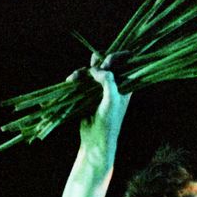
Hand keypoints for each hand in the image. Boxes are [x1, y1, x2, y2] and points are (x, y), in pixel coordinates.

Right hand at [72, 53, 131, 169]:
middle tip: (91, 67)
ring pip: (92, 70)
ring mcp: (101, 88)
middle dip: (96, 62)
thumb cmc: (109, 121)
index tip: (106, 62)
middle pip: (106, 63)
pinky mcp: (88, 93)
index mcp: (126, 85)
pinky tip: (70, 81)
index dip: (116, 57)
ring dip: (82, 72)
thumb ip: (108, 82)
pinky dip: (76, 78)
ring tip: (74, 79)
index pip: (126, 63)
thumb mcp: (111, 100)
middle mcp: (115, 84)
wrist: (96, 139)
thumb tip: (98, 68)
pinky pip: (83, 79)